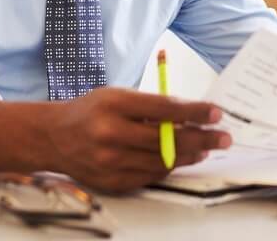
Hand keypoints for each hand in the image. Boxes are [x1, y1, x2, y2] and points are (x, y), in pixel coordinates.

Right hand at [45, 87, 230, 192]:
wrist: (53, 138)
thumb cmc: (90, 111)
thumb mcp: (117, 96)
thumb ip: (151, 106)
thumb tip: (191, 115)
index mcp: (114, 104)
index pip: (165, 109)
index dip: (195, 113)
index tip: (216, 113)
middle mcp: (111, 134)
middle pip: (168, 139)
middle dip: (202, 138)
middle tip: (224, 137)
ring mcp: (111, 161)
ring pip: (163, 161)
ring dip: (190, 155)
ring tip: (206, 148)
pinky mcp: (113, 182)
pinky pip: (151, 176)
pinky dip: (169, 167)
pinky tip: (181, 159)